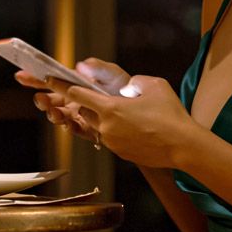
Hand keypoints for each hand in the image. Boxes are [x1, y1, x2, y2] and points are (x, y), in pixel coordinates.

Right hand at [17, 57, 128, 140]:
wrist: (142, 112)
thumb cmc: (125, 90)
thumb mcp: (113, 74)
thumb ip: (98, 68)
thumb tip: (81, 65)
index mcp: (74, 84)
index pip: (51, 80)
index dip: (34, 78)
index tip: (21, 75)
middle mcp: (73, 100)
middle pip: (50, 100)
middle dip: (42, 100)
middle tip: (41, 99)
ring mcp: (78, 115)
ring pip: (59, 115)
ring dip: (53, 114)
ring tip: (54, 112)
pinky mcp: (87, 129)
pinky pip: (74, 129)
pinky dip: (70, 127)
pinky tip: (69, 124)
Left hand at [61, 76, 195, 167]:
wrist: (183, 146)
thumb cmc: (171, 114)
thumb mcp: (154, 85)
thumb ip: (133, 81)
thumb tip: (125, 86)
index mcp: (110, 108)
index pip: (76, 94)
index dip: (61, 85)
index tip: (48, 79)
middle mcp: (105, 126)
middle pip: (84, 112)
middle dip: (88, 104)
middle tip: (104, 98)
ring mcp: (111, 142)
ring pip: (96, 126)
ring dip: (103, 118)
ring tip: (125, 115)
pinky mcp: (120, 153)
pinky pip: (109, 138)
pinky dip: (115, 131)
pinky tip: (134, 128)